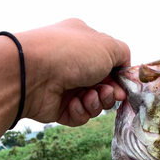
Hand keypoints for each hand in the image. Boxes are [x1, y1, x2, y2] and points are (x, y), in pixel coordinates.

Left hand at [16, 18, 130, 126]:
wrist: (33, 73)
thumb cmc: (70, 53)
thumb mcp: (107, 45)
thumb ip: (123, 54)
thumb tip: (125, 68)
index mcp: (84, 44)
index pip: (110, 63)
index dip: (120, 77)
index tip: (125, 85)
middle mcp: (75, 64)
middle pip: (105, 86)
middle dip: (110, 93)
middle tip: (108, 93)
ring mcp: (66, 86)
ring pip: (95, 103)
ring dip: (96, 103)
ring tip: (87, 96)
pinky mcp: (59, 107)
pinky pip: (80, 115)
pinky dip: (81, 111)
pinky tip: (74, 103)